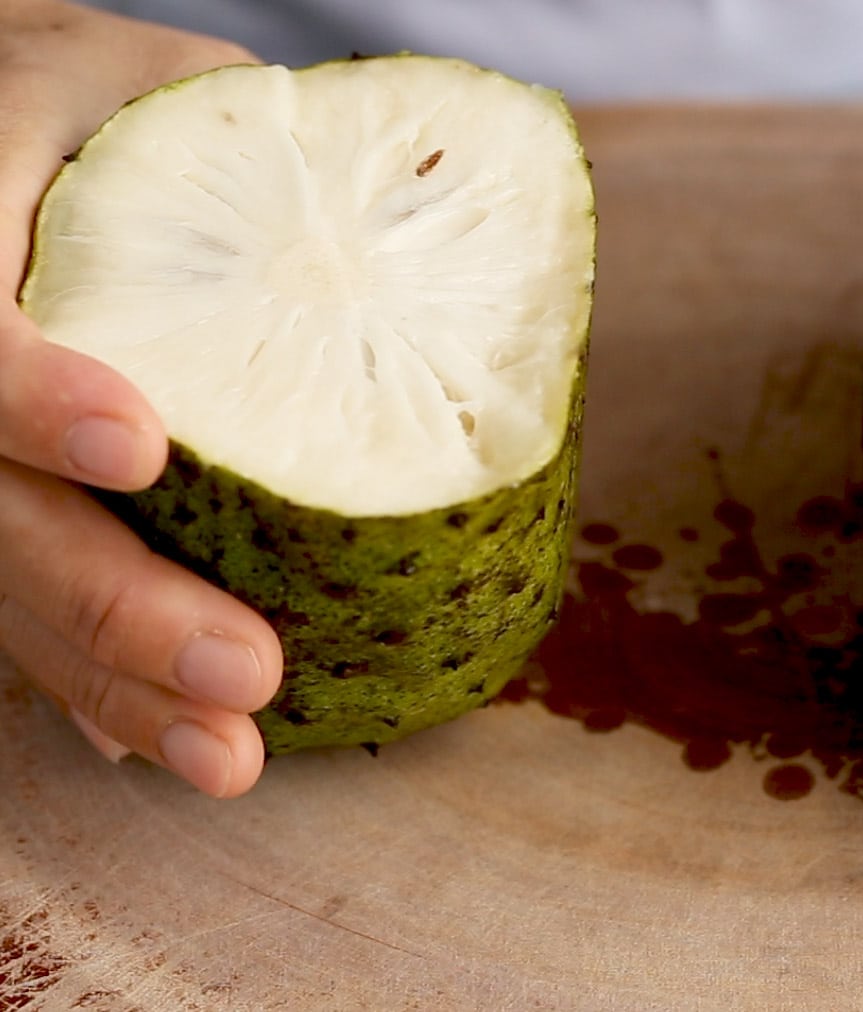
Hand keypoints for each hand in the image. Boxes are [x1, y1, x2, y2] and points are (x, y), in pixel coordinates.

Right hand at [0, 0, 280, 796]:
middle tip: (246, 671)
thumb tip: (409, 216)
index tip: (141, 446)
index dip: (28, 397)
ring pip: (8, 593)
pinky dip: (92, 689)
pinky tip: (167, 740)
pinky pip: (24, 615)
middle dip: (113, 604)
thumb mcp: (160, 89)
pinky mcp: (3, 510)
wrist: (5, 137)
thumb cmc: (100, 107)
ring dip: (115, 685)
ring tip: (230, 756)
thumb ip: (251, 153)